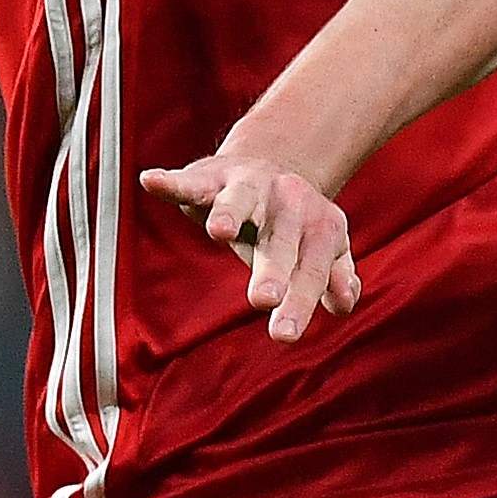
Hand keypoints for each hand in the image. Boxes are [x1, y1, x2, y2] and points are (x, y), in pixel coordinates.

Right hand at [138, 152, 362, 340]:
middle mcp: (288, 205)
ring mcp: (249, 188)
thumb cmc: (295, 225)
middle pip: (279, 244)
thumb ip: (333, 279)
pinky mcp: (211, 176)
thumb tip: (344, 304)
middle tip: (264, 300)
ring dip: (229, 214)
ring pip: (238, 202)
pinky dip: (171, 182)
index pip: (310, 271)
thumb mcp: (323, 251)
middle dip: (272, 272)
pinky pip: (190, 180)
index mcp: (319, 229)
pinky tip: (151, 181)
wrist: (276, 162)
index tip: (285, 335)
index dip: (299, 303)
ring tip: (219, 232)